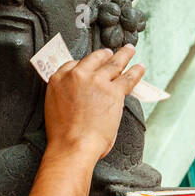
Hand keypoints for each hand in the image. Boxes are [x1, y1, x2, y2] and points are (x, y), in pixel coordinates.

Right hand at [44, 45, 144, 163]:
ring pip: (113, 63)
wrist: (72, 146)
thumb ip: (67, 93)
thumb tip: (80, 94)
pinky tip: (140, 67)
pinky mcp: (113, 91)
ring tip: (129, 50)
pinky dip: (136, 72)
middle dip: (104, 55)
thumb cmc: (63, 135)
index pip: (74, 63)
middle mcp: (77, 75)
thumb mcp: (54, 106)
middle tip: (110, 53)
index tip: (91, 64)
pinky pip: (128, 78)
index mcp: (59, 79)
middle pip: (94, 59)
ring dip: (124, 55)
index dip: (85, 64)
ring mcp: (96, 81)